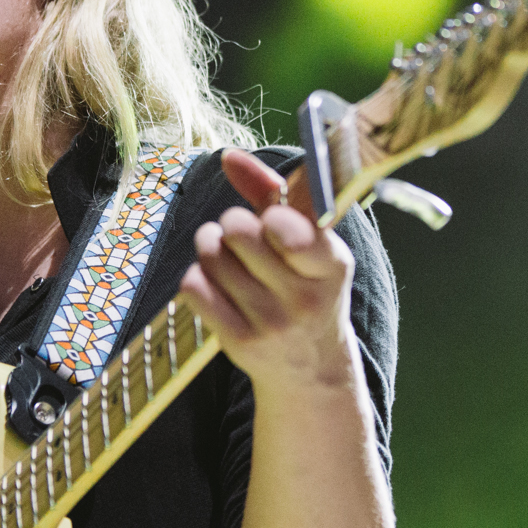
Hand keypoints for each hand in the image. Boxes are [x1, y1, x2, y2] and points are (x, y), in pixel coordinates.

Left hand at [178, 149, 357, 396]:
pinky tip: (214, 281)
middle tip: (240, 234)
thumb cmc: (306, 289)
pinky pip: (195, 288)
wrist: (310, 370)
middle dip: (232, 223)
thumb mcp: (309, 244)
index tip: (270, 220)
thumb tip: (229, 157)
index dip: (270, 217)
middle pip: (239, 231)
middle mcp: (306, 299)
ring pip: (212, 255)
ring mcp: (272, 325)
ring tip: (224, 254)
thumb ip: (273, 193)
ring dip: (210, 246)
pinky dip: (197, 276)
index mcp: (332, 266)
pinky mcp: (239, 344)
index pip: (290, 231)